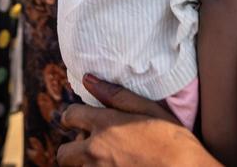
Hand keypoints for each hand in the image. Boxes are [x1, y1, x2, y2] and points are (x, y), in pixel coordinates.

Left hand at [57, 75, 219, 166]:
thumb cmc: (173, 139)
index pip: (70, 116)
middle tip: (88, 147)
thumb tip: (88, 79)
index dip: (71, 117)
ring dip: (87, 164)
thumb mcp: (148, 109)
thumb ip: (116, 94)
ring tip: (109, 159)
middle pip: (63, 153)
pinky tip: (120, 166)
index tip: (76, 120)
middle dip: (71, 149)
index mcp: (104, 125)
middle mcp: (96, 150)